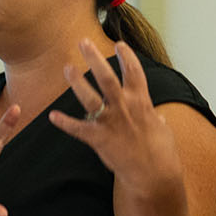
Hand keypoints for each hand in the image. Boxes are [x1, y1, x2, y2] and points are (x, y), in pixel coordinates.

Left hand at [47, 41, 183, 192]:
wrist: (154, 175)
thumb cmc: (162, 153)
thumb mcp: (163, 131)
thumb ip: (156, 120)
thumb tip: (159, 119)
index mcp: (142, 102)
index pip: (134, 72)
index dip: (127, 57)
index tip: (119, 44)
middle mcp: (125, 107)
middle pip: (107, 77)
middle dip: (95, 58)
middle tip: (83, 41)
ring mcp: (111, 122)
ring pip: (90, 97)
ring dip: (77, 82)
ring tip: (67, 68)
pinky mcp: (99, 139)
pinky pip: (78, 129)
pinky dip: (65, 123)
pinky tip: (52, 116)